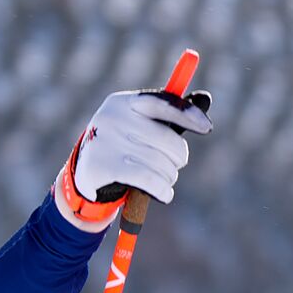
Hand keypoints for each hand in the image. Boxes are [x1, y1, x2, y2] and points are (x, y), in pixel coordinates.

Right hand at [54, 89, 211, 229]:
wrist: (86, 175)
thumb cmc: (125, 147)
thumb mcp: (143, 127)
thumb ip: (172, 114)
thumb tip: (205, 98)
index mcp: (124, 102)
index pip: (162, 103)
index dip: (187, 113)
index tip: (207, 128)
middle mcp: (113, 117)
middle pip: (168, 140)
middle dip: (178, 158)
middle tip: (174, 165)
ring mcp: (106, 142)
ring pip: (162, 164)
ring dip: (170, 177)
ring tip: (163, 179)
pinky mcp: (104, 167)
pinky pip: (149, 180)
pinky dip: (164, 190)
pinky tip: (165, 194)